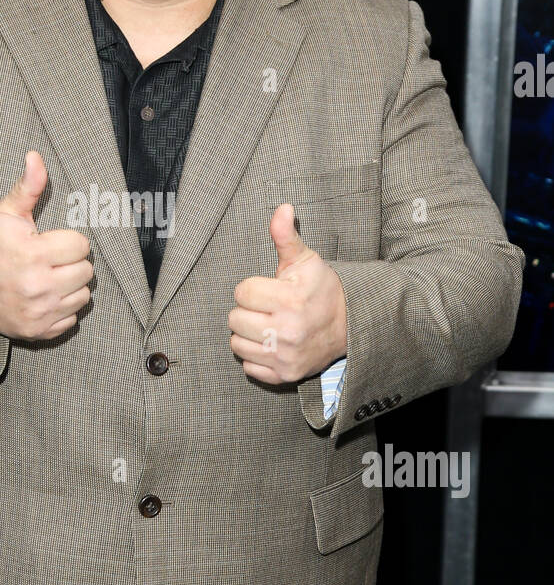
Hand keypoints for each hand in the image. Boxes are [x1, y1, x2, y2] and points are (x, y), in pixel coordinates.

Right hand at [0, 150, 93, 339]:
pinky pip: (71, 319)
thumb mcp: (5, 213)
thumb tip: (36, 156)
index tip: (50, 242)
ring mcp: (40, 312)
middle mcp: (39, 287)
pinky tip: (45, 297)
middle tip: (51, 260)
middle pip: (86, 272)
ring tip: (49, 277)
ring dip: (71, 286)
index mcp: (34, 254)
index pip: (82, 245)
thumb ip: (28, 186)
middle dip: (72, 263)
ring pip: (83, 296)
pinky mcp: (38, 331)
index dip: (68, 241)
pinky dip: (63, 309)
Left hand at [228, 203, 346, 383]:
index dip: (252, 288)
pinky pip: (249, 367)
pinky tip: (271, 344)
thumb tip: (282, 208)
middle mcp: (286, 331)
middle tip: (268, 308)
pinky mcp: (285, 375)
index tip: (269, 289)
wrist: (350, 325)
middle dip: (248, 311)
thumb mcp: (305, 259)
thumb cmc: (321, 289)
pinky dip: (256, 357)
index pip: (241, 292)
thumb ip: (285, 236)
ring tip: (267, 325)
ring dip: (248, 334)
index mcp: (289, 300)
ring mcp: (285, 356)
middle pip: (235, 319)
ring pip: (237, 344)